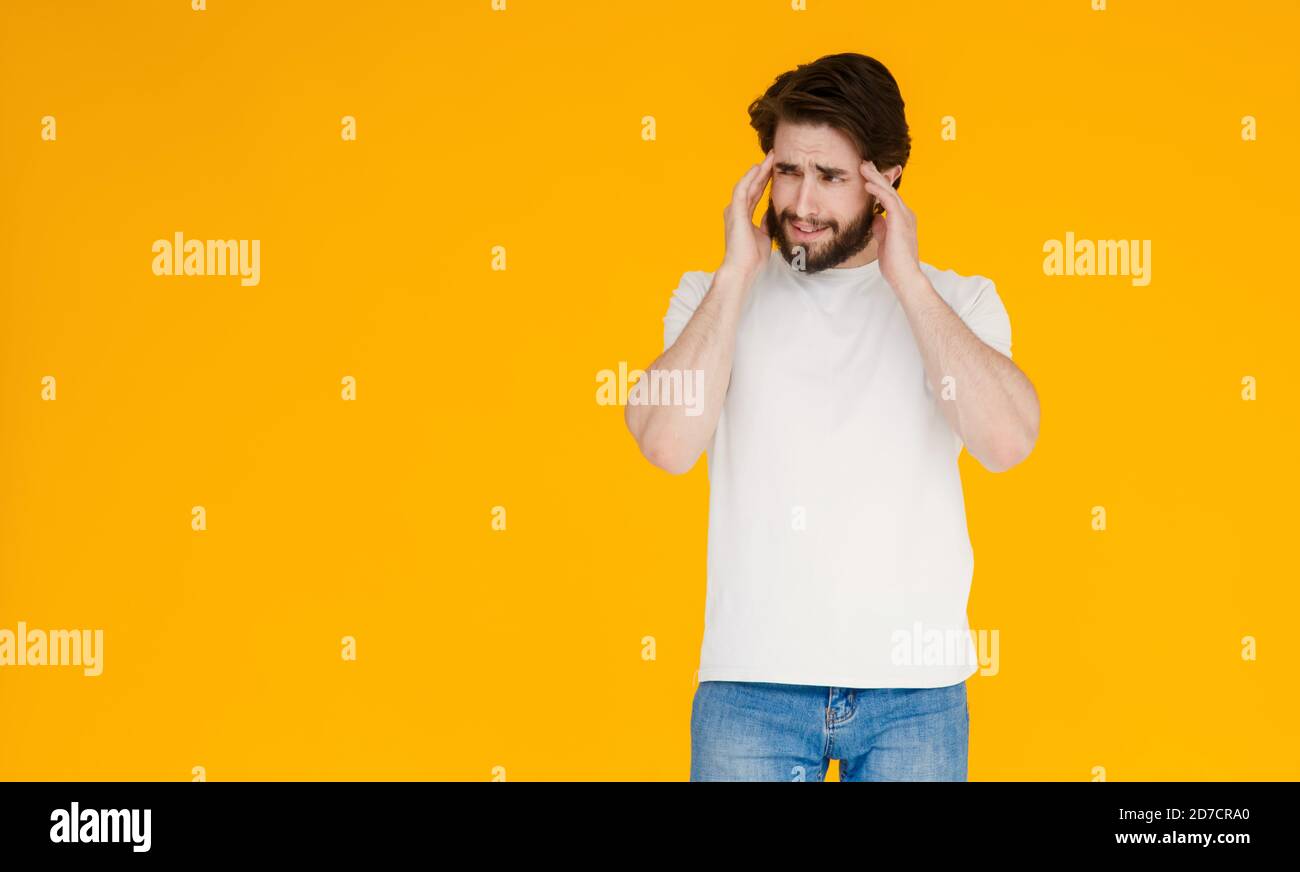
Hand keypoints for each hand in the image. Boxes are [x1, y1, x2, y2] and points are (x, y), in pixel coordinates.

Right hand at [720, 149, 775, 279]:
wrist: (743, 270)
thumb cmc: (752, 258)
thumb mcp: (764, 235)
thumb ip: (766, 222)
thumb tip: (773, 212)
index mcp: (742, 216)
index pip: (755, 193)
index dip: (766, 180)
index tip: (776, 169)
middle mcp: (736, 211)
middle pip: (752, 186)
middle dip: (764, 171)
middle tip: (775, 156)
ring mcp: (734, 211)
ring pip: (747, 184)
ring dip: (758, 170)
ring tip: (770, 157)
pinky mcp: (735, 212)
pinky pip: (742, 190)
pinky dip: (750, 178)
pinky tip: (759, 168)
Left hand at [861, 160, 922, 290]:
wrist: (905, 277)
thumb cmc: (895, 263)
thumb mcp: (884, 241)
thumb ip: (881, 227)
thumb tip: (875, 217)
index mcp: (902, 218)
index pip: (889, 196)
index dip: (879, 184)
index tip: (867, 175)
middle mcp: (906, 214)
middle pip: (890, 189)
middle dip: (877, 175)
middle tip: (865, 163)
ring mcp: (905, 216)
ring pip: (889, 191)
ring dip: (876, 178)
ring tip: (864, 167)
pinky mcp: (900, 221)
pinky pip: (889, 200)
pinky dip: (878, 191)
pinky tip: (868, 184)